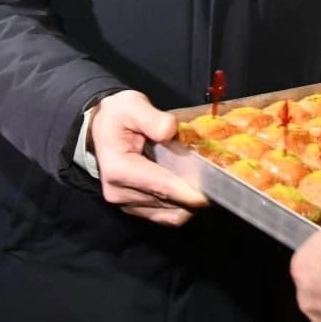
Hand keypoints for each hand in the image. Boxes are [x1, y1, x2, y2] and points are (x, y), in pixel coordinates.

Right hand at [90, 90, 207, 225]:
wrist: (101, 131)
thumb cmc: (118, 117)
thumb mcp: (131, 105)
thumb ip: (150, 117)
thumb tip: (169, 131)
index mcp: (118, 169)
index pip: (159, 185)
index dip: (187, 191)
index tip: (212, 192)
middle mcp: (119, 193)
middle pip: (167, 201)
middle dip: (194, 194)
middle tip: (218, 181)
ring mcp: (126, 204)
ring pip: (170, 213)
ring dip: (190, 202)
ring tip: (205, 182)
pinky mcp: (135, 209)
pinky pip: (166, 216)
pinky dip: (182, 206)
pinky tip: (192, 190)